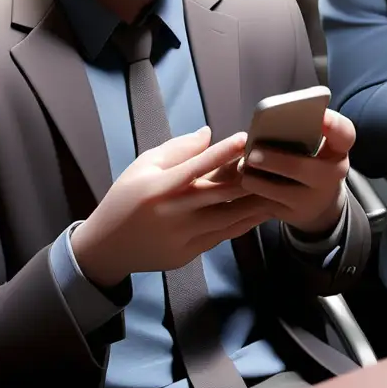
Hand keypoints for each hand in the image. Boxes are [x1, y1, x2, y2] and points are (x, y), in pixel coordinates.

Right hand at [71, 127, 274, 287]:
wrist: (107, 247)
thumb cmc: (125, 198)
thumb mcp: (143, 166)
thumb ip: (178, 150)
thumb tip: (209, 133)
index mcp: (160, 188)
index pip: (197, 166)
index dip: (223, 151)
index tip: (246, 137)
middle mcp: (173, 213)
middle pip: (220, 194)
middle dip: (249, 178)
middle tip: (274, 164)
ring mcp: (182, 237)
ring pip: (227, 218)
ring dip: (255, 204)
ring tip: (279, 189)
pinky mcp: (188, 254)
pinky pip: (222, 236)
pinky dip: (243, 224)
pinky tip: (261, 212)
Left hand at [239, 110, 353, 235]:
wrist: (318, 201)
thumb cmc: (312, 159)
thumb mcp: (318, 145)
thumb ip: (304, 130)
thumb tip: (271, 120)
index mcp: (339, 149)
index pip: (344, 134)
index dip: (333, 125)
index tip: (320, 116)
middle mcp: (332, 175)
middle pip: (304, 168)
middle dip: (276, 161)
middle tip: (252, 154)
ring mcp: (313, 199)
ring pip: (278, 190)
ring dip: (257, 178)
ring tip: (242, 167)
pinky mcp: (291, 215)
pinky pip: (265, 203)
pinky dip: (252, 191)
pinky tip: (242, 181)